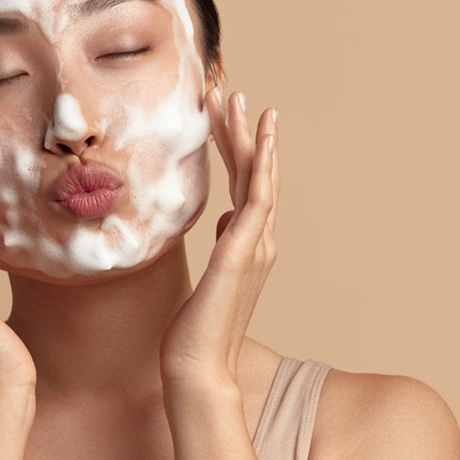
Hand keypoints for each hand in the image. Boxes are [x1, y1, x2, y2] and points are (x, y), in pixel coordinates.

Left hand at [160, 89, 278, 386]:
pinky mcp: (243, 254)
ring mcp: (256, 247)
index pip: (246, 186)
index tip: (225, 116)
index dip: (239, 148)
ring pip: (259, 179)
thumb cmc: (196, 328)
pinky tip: (261, 140)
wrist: (197, 367)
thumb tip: (224, 218)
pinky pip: (259, 201)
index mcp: (249, 245)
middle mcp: (259, 241)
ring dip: (251, 138)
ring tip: (242, 100)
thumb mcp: (208, 275)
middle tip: (232, 92)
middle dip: (244, 132)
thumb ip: (222, 244)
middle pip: (254, 175)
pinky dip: (263, 167)